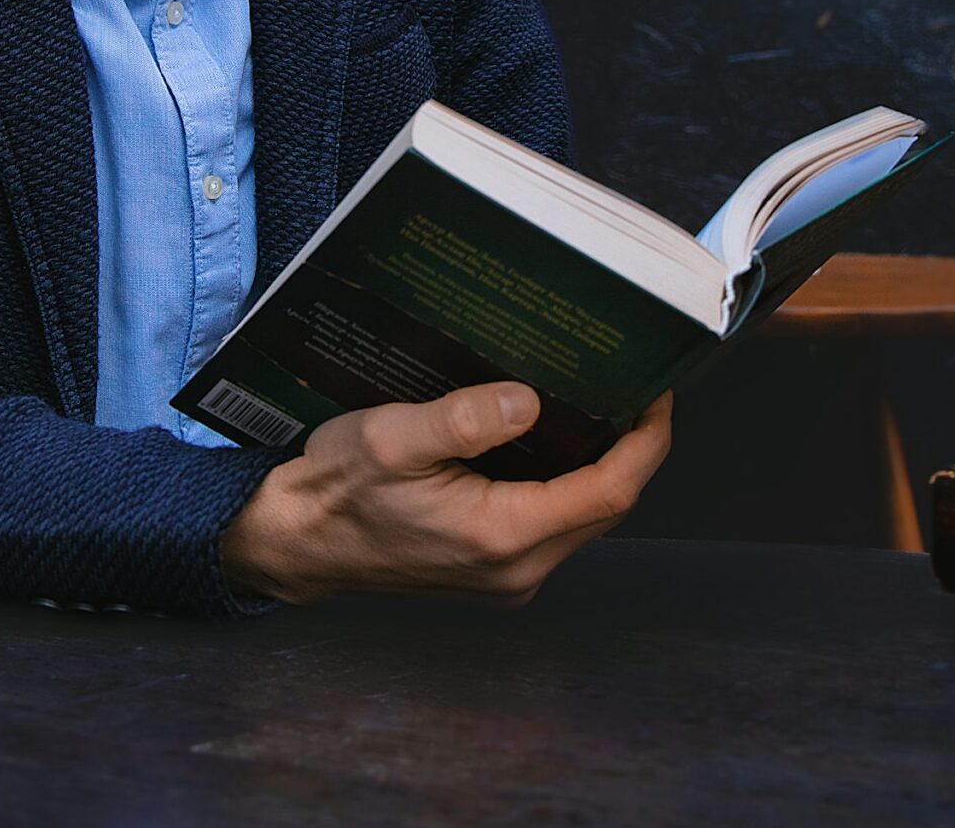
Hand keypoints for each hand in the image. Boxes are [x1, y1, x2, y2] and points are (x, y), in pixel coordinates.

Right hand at [218, 383, 672, 607]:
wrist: (297, 543)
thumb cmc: (338, 489)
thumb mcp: (390, 438)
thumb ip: (462, 420)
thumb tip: (530, 400)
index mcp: (502, 537)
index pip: (609, 491)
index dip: (646, 440)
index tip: (656, 389)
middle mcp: (518, 568)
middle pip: (607, 505)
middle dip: (630, 445)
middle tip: (632, 380)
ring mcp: (508, 575)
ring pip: (584, 515)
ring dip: (602, 462)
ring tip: (603, 398)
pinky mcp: (495, 569)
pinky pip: (555, 522)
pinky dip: (569, 480)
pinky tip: (558, 434)